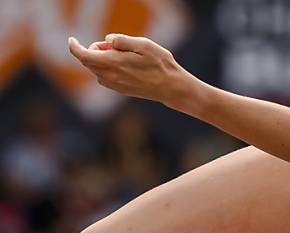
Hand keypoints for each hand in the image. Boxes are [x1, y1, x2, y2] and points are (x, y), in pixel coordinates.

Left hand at [68, 34, 198, 109]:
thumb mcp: (144, 45)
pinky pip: (103, 78)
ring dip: (101, 60)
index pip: (82, 55)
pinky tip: (125, 67)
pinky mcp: (119, 90)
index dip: (73, 46)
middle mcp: (110, 76)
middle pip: (88, 61)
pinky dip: (106, 69)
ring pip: (95, 70)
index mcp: (113, 63)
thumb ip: (122, 40)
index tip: (72, 39)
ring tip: (124, 57)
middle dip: (94, 50)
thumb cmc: (161, 64)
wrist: (172, 87)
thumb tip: (107, 40)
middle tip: (115, 46)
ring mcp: (114, 85)